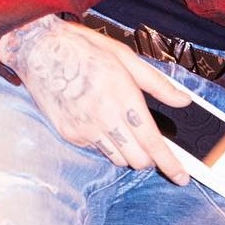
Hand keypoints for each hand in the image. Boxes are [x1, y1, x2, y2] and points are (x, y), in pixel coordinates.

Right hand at [0, 14, 192, 183]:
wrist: (41, 50)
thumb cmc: (86, 48)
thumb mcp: (126, 57)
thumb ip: (158, 83)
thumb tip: (184, 101)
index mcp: (124, 96)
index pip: (153, 142)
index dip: (170, 163)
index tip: (181, 176)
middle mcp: (105, 118)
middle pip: (138, 160)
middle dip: (150, 157)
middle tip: (150, 141)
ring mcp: (86, 129)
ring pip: (118, 160)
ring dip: (128, 152)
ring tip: (124, 127)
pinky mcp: (71, 134)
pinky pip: (97, 150)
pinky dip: (106, 143)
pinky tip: (102, 120)